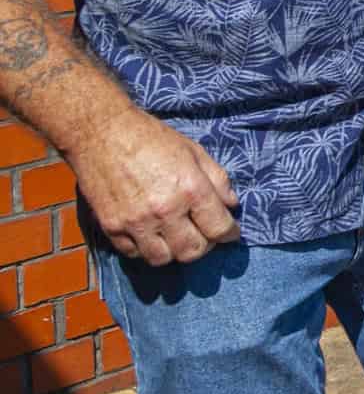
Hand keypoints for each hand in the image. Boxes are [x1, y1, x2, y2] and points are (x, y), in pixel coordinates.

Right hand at [65, 106, 239, 265]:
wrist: (101, 134)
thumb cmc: (151, 138)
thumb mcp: (194, 151)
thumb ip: (218, 180)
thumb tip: (231, 205)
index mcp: (191, 189)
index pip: (219, 229)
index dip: (230, 234)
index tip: (230, 234)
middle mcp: (165, 210)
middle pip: (193, 252)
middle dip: (204, 246)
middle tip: (204, 235)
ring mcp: (136, 222)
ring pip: (163, 259)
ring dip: (174, 251)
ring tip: (177, 236)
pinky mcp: (111, 227)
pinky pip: (134, 253)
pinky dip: (145, 249)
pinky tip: (151, 234)